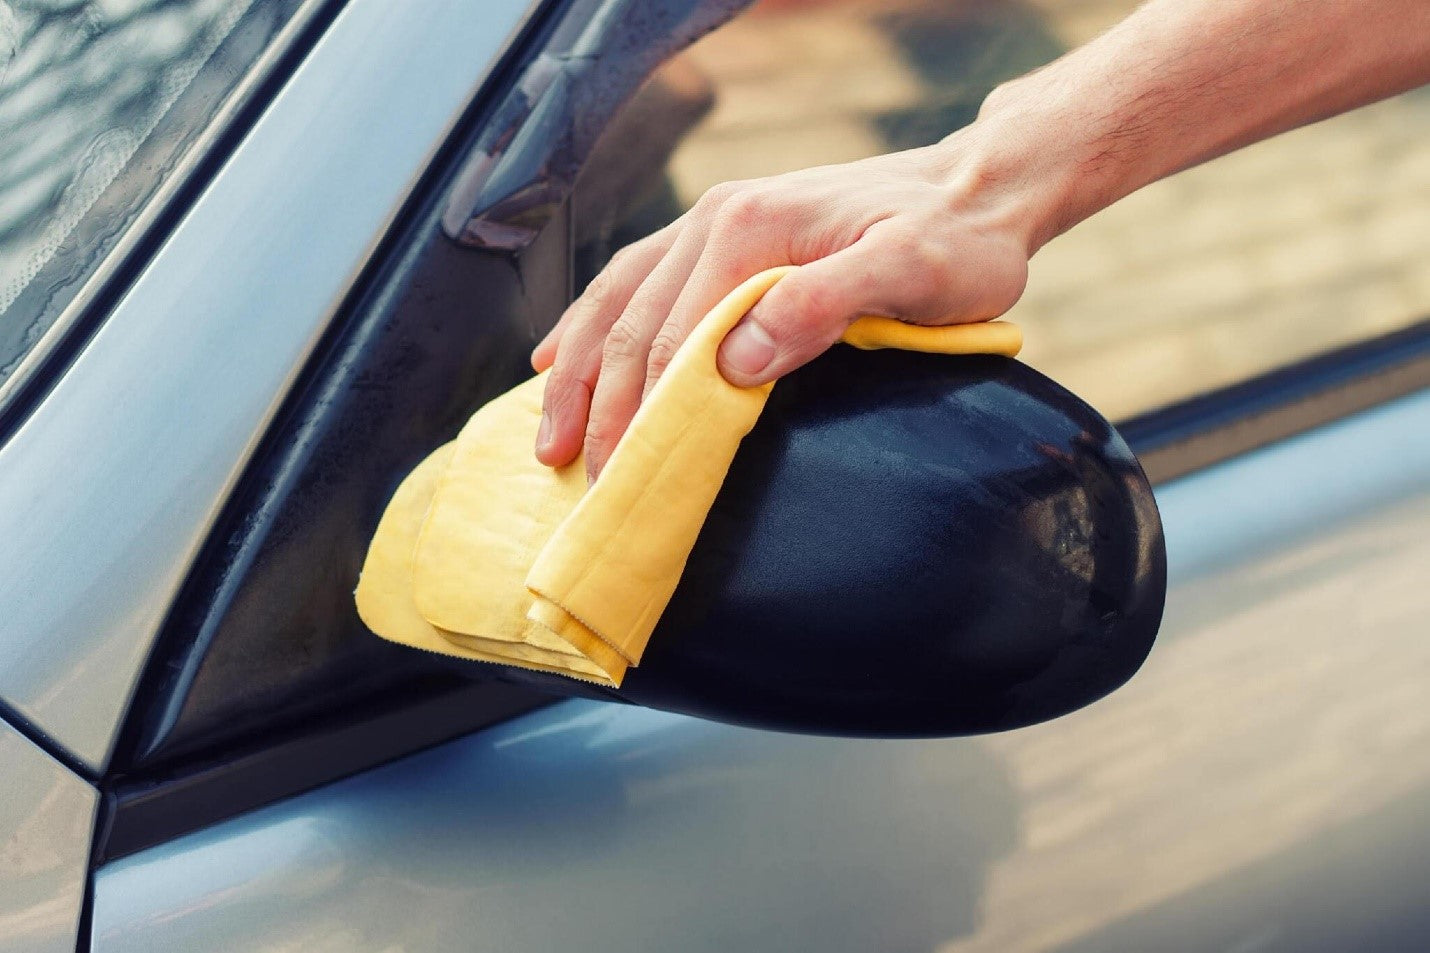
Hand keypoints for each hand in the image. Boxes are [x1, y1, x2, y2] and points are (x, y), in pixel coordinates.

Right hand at [532, 126, 1057, 481]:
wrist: (978, 187)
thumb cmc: (957, 240)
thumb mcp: (911, 270)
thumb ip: (822, 305)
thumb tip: (736, 361)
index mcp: (747, 231)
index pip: (670, 340)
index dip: (640, 416)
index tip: (622, 479)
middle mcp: (714, 221)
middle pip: (629, 324)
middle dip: (593, 404)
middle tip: (575, 475)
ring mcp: (712, 225)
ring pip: (617, 302)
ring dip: (576, 371)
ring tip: (550, 435)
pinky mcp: (724, 237)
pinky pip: (636, 283)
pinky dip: (592, 326)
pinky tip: (557, 357)